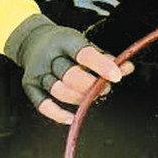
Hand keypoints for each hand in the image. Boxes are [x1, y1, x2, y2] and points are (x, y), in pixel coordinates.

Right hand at [5, 13, 126, 125]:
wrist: (32, 39)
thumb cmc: (63, 44)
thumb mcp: (83, 43)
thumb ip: (104, 58)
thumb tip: (127, 68)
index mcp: (65, 41)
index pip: (84, 54)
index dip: (102, 66)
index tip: (117, 75)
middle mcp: (49, 56)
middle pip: (71, 76)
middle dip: (91, 86)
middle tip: (105, 87)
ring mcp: (38, 72)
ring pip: (59, 91)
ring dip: (79, 98)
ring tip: (91, 96)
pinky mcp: (30, 85)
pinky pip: (42, 104)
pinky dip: (57, 114)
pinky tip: (71, 117)